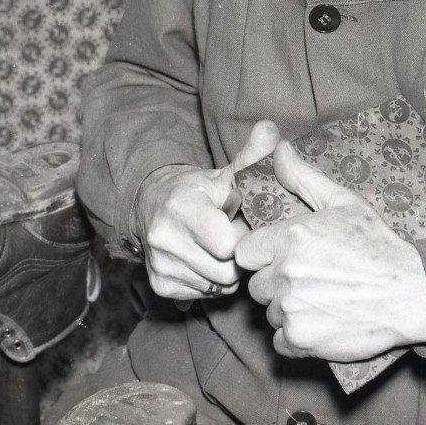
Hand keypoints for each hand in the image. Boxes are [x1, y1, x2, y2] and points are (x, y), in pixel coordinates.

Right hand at [134, 120, 281, 300]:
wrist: (153, 204)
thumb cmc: (199, 191)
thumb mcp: (225, 174)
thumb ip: (252, 156)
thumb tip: (272, 129)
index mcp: (182, 208)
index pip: (229, 246)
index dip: (245, 239)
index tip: (245, 226)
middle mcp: (163, 238)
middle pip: (225, 272)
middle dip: (239, 259)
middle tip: (237, 240)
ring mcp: (159, 265)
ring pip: (216, 287)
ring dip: (227, 273)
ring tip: (222, 250)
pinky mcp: (158, 285)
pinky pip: (202, 295)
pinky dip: (211, 283)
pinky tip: (208, 261)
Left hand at [234, 140, 425, 360]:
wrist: (411, 293)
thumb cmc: (378, 245)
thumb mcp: (343, 203)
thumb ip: (303, 178)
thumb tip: (280, 149)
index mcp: (288, 239)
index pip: (244, 253)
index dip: (261, 256)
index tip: (280, 258)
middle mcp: (284, 275)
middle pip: (257, 285)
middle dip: (276, 283)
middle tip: (308, 280)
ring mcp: (291, 310)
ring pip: (270, 313)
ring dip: (287, 309)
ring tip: (320, 300)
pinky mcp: (301, 340)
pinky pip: (280, 341)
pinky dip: (296, 336)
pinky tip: (320, 321)